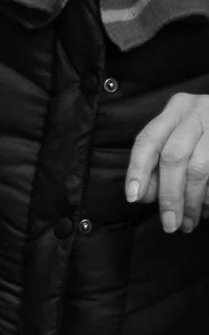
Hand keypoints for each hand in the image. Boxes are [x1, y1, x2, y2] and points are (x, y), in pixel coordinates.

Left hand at [129, 92, 208, 232]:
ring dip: (192, 201)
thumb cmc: (199, 137)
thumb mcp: (174, 141)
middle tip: (170, 224)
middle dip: (169, 196)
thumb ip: (155, 166)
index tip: (133, 197)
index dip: (138, 170)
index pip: (148, 140)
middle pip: (174, 157)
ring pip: (199, 168)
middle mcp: (198, 111)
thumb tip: (145, 195)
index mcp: (176, 109)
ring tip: (188, 223)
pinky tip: (205, 210)